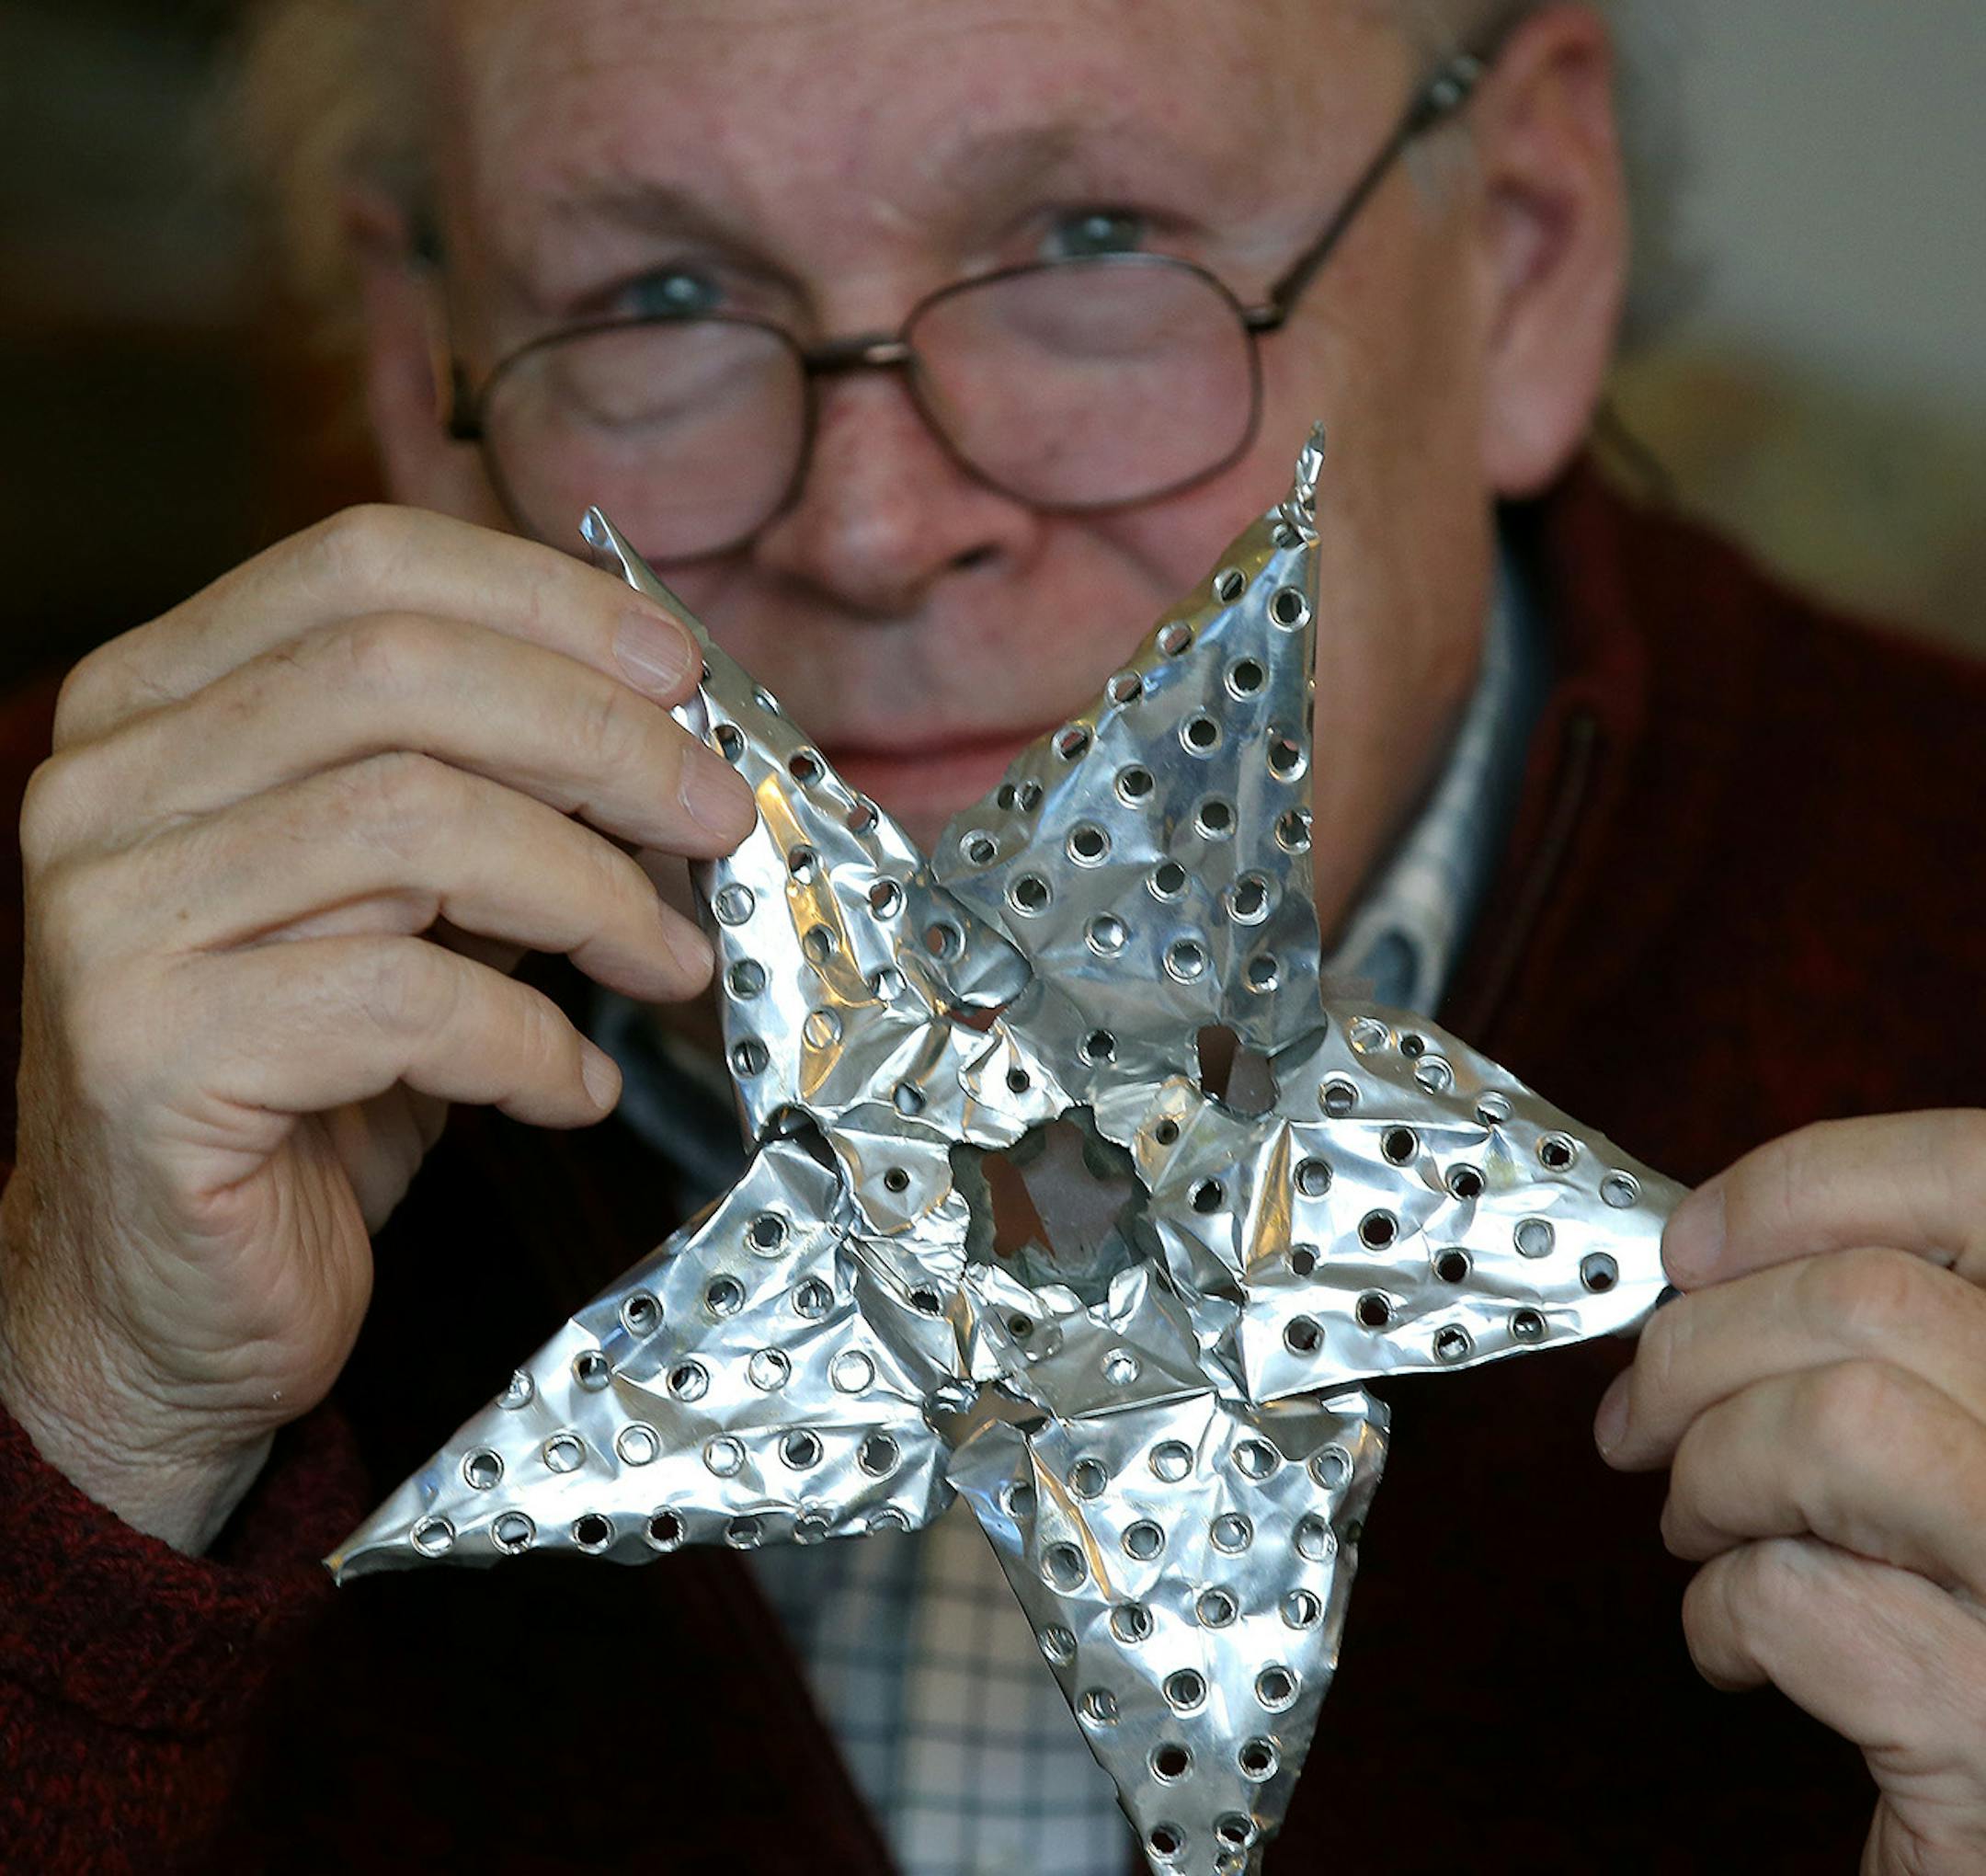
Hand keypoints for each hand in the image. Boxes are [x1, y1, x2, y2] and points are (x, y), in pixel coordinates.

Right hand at [0, 506, 755, 1552]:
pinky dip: (530, 1042)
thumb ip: (499, 802)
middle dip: (604, 742)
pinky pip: (403, 1000)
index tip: (683, 675)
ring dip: (592, 893)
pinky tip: (574, 1089)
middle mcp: (107, 783)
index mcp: (160, 705)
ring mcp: (109, 914)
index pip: (364, 563)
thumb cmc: (308, 1092)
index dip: (549, 604)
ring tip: (671, 967)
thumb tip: (669, 737)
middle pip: (400, 671)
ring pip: (412, 822)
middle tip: (719, 820)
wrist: (170, 1300)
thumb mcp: (415, 911)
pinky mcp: (149, 1051)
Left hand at [1596, 1112, 1985, 1873]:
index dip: (1806, 1186)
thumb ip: (1900, 1337)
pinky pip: (1804, 1598)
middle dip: (1697, 1347)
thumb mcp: (1971, 1441)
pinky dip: (1724, 1609)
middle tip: (1637, 1419)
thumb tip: (1715, 1256)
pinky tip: (1741, 1647)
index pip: (1980, 1175)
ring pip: (1838, 1423)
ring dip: (1712, 1470)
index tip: (1688, 1245)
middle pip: (1871, 1300)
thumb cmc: (1972, 1621)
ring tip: (1698, 1527)